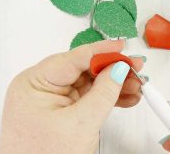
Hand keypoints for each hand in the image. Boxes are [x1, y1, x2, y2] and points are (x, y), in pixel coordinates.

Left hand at [0, 40, 144, 153]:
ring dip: (114, 84)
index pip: (72, 58)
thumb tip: (119, 68)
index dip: (101, 51)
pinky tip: (126, 97)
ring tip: (136, 86)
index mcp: (33, 83)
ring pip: (89, 83)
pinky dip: (107, 98)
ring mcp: (52, 100)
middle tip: (136, 68)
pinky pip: (88, 97)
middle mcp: (40, 87)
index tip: (123, 47)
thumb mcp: (80, 124)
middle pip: (83, 69)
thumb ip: (103, 92)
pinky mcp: (62, 112)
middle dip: (112, 70)